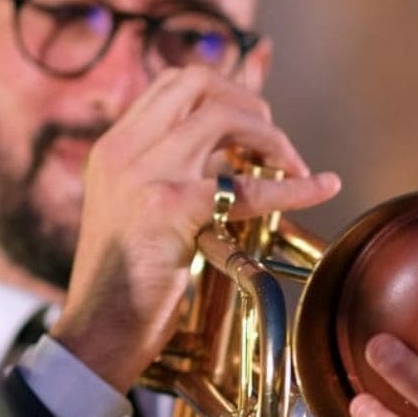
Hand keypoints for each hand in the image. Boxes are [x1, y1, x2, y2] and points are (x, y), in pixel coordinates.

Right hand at [51, 67, 338, 391]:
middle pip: (198, 84)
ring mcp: (143, 175)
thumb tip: (227, 159)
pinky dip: (293, 187)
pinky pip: (246, 187)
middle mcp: (123, 150)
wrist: (96, 332)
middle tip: (274, 142)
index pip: (174, 84)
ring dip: (270, 136)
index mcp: (113, 148)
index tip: (252, 123)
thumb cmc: (121, 287)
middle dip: (249, 102)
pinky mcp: (168, 208)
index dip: (224, 92)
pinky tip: (321, 187)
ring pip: (224, 118)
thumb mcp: (133, 215)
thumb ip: (168, 179)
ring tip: (293, 167)